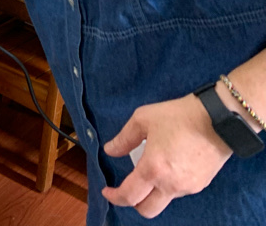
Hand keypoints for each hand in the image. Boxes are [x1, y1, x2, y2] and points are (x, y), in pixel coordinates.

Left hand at [102, 92, 231, 218]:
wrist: (219, 119)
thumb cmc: (179, 116)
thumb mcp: (143, 119)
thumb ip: (124, 138)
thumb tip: (110, 150)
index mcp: (153, 170)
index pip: (129, 196)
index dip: (114, 197)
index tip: (106, 191)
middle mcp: (170, 185)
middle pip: (147, 210)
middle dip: (133, 203)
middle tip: (127, 188)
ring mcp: (188, 187)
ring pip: (163, 200)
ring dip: (152, 193)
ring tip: (150, 170)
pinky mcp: (201, 184)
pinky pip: (178, 192)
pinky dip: (168, 186)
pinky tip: (168, 167)